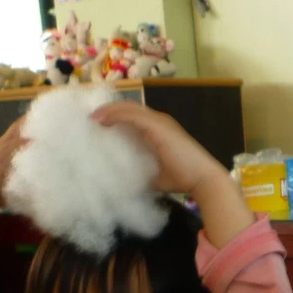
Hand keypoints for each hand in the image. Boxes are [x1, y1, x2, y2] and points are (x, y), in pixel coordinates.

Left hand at [90, 101, 222, 196]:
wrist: (203, 179)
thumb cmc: (182, 179)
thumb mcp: (155, 177)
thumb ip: (140, 176)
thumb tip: (123, 185)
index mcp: (158, 130)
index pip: (133, 116)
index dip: (115, 116)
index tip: (96, 124)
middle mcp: (158, 121)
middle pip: (128, 107)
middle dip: (108, 109)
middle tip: (90, 118)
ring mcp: (158, 121)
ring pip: (127, 107)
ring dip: (107, 110)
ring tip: (91, 117)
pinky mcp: (157, 125)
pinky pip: (130, 115)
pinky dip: (114, 114)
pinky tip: (100, 120)